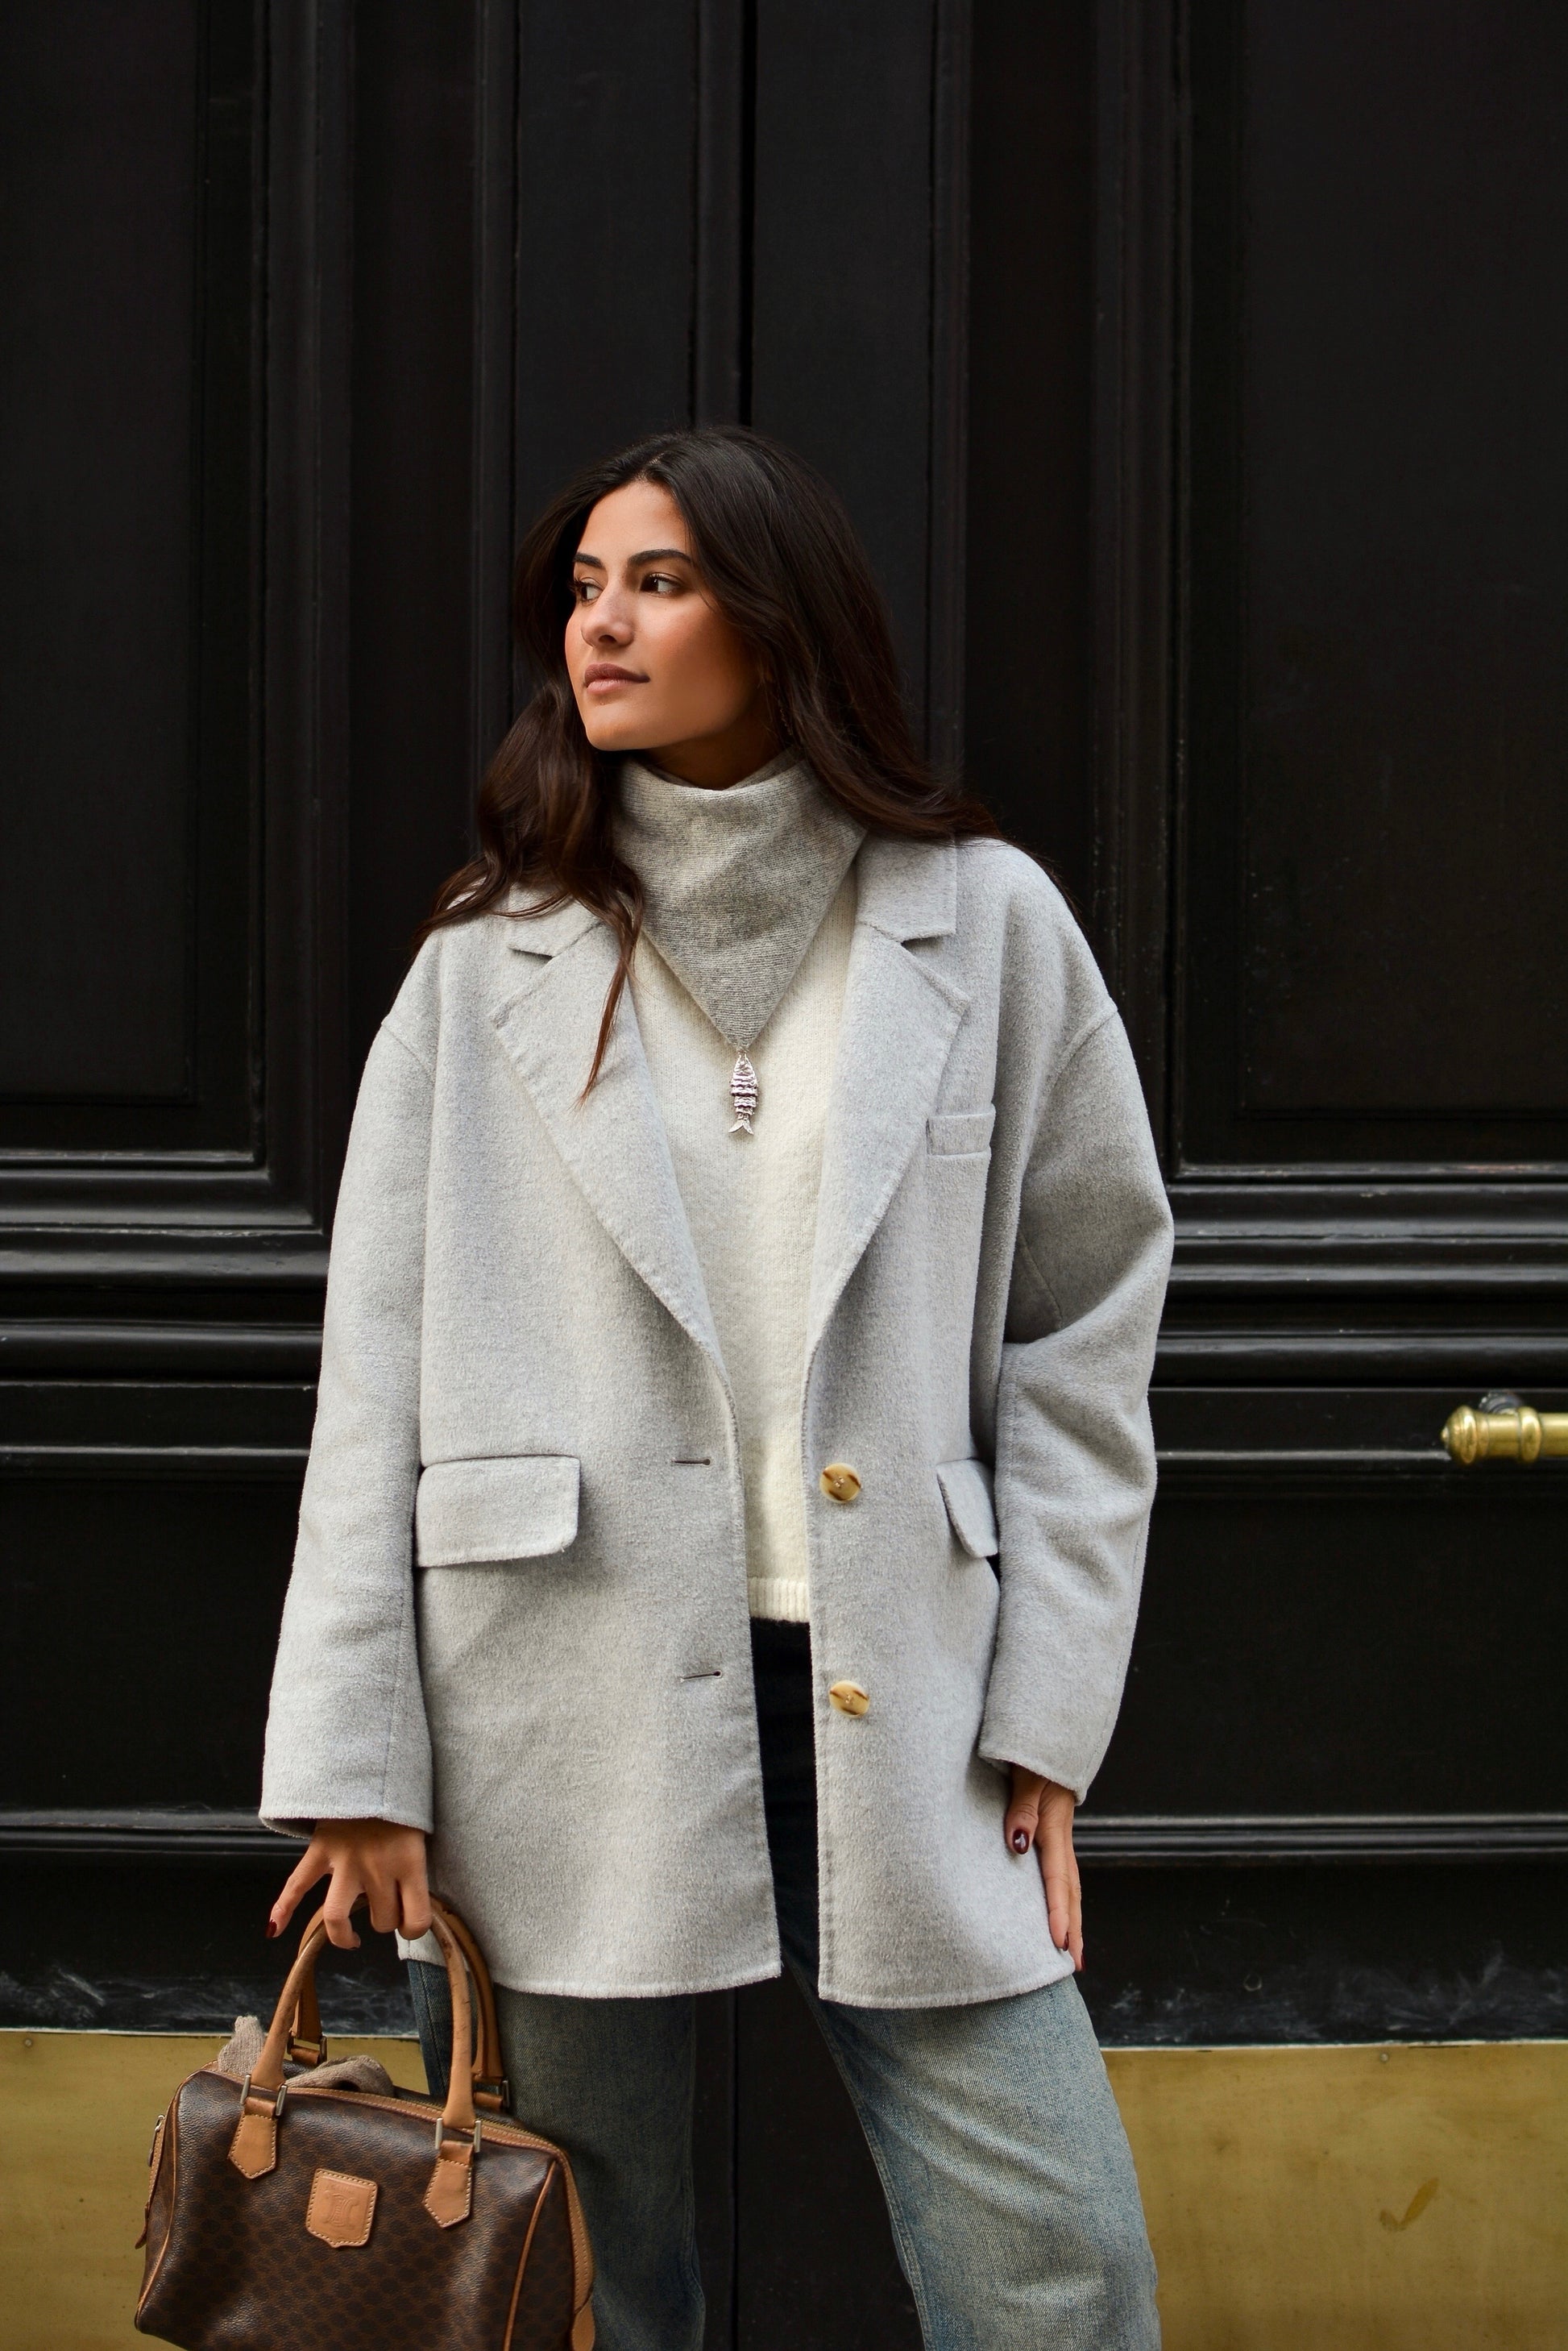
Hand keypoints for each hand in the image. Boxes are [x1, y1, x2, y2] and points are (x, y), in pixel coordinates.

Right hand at [269, 1819, 431, 1950]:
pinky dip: (282, 1908)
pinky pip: (297, 1884)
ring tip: (351, 1938)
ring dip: (345, 1933)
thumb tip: (415, 1906)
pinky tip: (274, 1930)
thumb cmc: (405, 1804)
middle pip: (381, 1921)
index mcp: (410, 1863)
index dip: (414, 1928)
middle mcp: (377, 1868)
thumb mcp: (423, 1836)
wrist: (376, 1768)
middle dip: (386, 1918)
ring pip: (338, 1917)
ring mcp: (345, 1861)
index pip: (416, 1920)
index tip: (412, 1920)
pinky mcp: (320, 1851)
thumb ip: (417, 1870)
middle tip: (388, 1904)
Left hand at [1004, 1768, 1082, 1969]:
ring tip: (1070, 1947)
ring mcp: (1056, 1832)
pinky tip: (1056, 1905)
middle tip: (1074, 1963)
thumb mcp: (1026, 1774)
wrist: (1047, 1731)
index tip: (1057, 1943)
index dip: (1058, 1912)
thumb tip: (1019, 1845)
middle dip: (1073, 1926)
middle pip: (1070, 1889)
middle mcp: (1058, 1835)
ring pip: (1068, 1881)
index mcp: (1054, 1827)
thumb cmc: (1033, 1751)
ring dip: (1070, 1914)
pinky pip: (1059, 1869)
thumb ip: (1022, 1808)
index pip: (1058, 1879)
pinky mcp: (1049, 1827)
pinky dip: (1061, 1894)